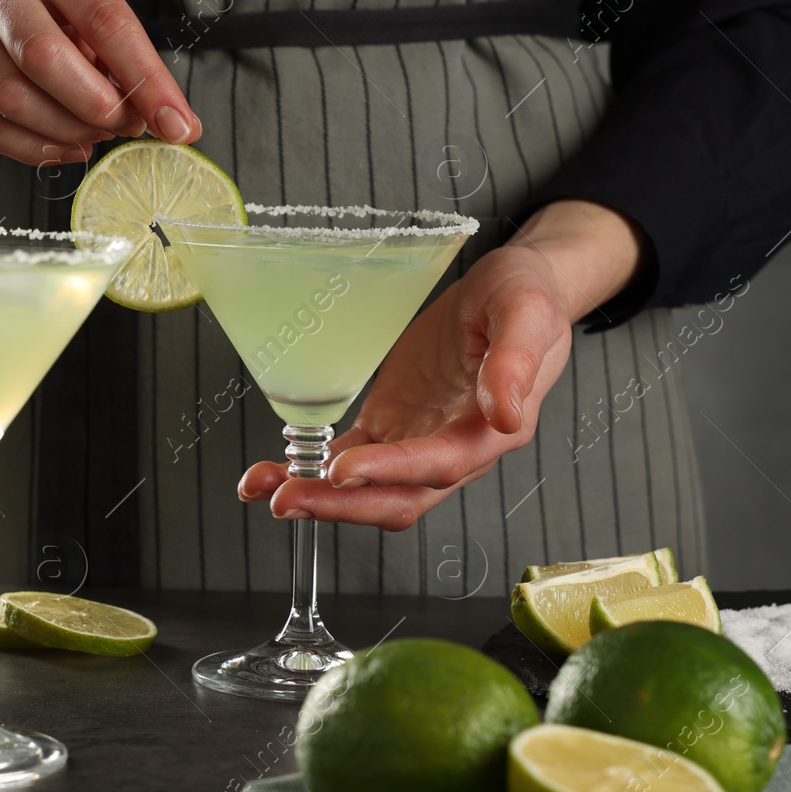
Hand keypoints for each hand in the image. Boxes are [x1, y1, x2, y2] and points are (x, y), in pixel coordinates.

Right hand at [0, 0, 200, 165]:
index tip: (178, 127)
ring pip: (10, 99)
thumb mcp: (104, 21)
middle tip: (124, 127)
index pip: (106, 22)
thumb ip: (136, 67)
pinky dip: (34, 150)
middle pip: (43, 58)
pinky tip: (65, 148)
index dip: (147, 82)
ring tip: (95, 134)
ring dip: (66, 132)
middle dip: (95, 107)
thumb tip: (180, 128)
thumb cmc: (64, 16)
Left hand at [237, 200, 644, 530]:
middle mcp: (454, 448)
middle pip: (396, 495)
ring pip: (366, 489)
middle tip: (287, 498)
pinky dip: (310, 471)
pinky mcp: (391, 425)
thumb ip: (517, 363)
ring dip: (317, 497)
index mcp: (490, 429)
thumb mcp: (527, 313)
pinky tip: (272, 473)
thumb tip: (506, 416)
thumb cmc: (527, 296)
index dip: (391, 471)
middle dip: (340, 504)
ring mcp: (418, 440)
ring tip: (263, 490)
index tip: (343, 470)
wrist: (515, 287)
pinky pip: (348, 458)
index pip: (439, 464)